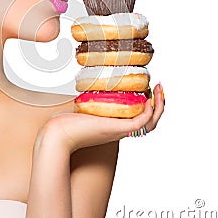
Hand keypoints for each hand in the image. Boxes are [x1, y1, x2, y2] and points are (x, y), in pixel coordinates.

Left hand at [38, 83, 164, 153]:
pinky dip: (148, 113)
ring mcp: (118, 130)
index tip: (149, 90)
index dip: (148, 106)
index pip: (138, 118)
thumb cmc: (65, 123)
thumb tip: (84, 82)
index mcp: (113, 125)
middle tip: (160, 89)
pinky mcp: (115, 129)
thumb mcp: (81, 107)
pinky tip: (147, 101)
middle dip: (159, 105)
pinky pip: (140, 123)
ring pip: (150, 124)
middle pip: (150, 122)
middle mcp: (119, 129)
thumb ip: (86, 98)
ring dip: (159, 107)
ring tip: (160, 92)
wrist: (57, 135)